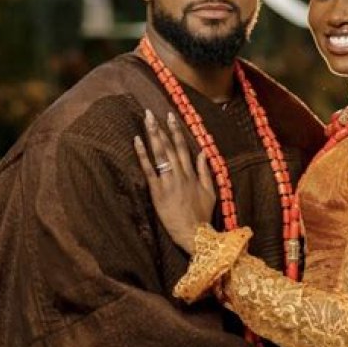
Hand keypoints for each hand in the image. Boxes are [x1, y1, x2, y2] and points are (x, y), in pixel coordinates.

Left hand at [134, 109, 215, 252]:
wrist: (194, 234)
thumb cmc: (202, 215)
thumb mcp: (210, 192)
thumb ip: (205, 171)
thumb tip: (203, 152)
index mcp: (191, 174)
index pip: (182, 147)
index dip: (176, 131)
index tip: (170, 117)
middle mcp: (180, 174)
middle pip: (169, 146)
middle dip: (160, 128)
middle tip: (151, 112)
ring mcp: (168, 182)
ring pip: (159, 154)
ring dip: (152, 135)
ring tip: (146, 121)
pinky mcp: (158, 191)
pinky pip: (149, 169)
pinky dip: (143, 154)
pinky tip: (137, 141)